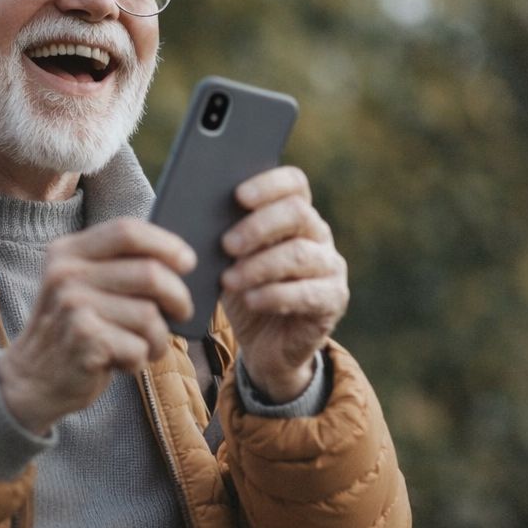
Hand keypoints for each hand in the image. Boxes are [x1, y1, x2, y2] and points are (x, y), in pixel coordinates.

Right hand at [0, 219, 194, 432]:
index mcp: (67, 251)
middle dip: (178, 297)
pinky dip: (140, 360)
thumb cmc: (75, 329)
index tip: (188, 261)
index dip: (166, 243)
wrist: (33, 379)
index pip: (127, 230)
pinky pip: (138, 346)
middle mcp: (65, 273)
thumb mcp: (83, 285)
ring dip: (159, 338)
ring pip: (149, 315)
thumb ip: (117, 266)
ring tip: (145, 346)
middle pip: (149, 273)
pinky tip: (123, 361)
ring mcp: (72, 306)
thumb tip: (181, 260)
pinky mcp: (83, 340)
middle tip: (181, 312)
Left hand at [219, 166, 349, 402]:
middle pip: (297, 213)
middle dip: (258, 226)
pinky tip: (250, 300)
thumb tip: (195, 216)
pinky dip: (273, 295)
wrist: (265, 345)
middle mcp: (318, 234)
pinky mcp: (333, 300)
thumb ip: (223, 235)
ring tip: (229, 280)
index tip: (238, 196)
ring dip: (259, 266)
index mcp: (295, 213)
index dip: (269, 183)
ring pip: (299, 254)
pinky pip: (307, 293)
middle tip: (226, 245)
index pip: (294, 183)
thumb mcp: (228, 261)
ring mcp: (330, 266)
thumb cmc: (244, 291)